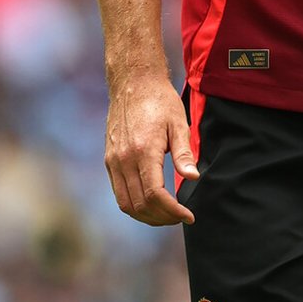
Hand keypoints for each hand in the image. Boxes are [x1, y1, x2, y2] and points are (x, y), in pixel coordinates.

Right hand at [105, 75, 199, 225]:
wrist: (133, 83)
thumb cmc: (160, 101)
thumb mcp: (178, 123)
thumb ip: (184, 153)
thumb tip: (193, 178)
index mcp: (143, 150)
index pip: (154, 195)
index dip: (172, 211)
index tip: (189, 216)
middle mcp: (123, 159)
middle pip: (139, 205)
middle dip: (162, 218)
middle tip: (181, 217)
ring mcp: (113, 161)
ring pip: (126, 204)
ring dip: (147, 216)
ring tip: (168, 215)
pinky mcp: (109, 160)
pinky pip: (119, 193)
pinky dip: (134, 205)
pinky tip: (151, 203)